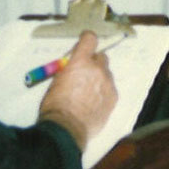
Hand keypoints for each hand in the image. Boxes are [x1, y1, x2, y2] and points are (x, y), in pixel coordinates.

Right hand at [38, 31, 117, 151]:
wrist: (66, 129)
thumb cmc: (55, 106)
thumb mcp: (55, 82)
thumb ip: (68, 70)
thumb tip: (72, 66)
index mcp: (80, 62)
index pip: (90, 39)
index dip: (87, 40)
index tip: (84, 44)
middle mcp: (97, 68)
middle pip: (101, 57)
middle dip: (93, 63)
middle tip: (84, 74)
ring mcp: (108, 82)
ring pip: (106, 74)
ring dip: (99, 78)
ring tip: (88, 94)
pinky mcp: (113, 96)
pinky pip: (110, 89)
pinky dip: (103, 92)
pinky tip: (93, 103)